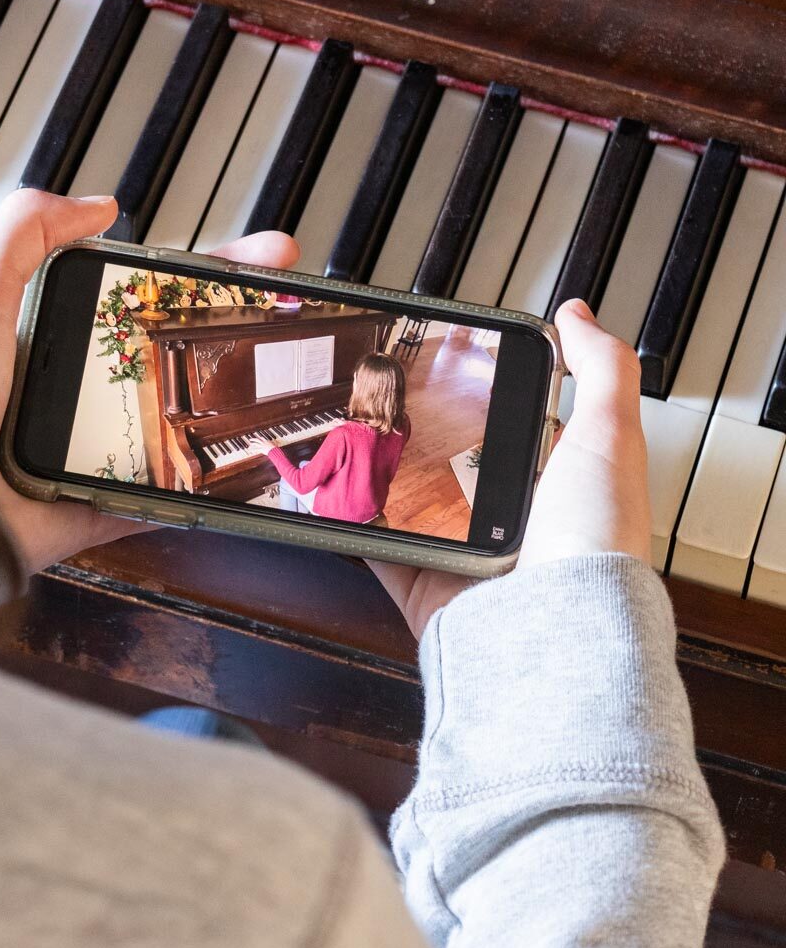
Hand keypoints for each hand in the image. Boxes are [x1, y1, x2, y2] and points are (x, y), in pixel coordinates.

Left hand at [0, 189, 298, 574]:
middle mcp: (82, 393)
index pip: (153, 298)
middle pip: (184, 354)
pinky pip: (161, 500)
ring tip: (291, 380)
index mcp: (61, 337)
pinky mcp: (98, 508)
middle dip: (244, 332)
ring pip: (185, 423)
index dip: (208, 278)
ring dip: (235, 405)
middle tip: (296, 311)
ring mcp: (96, 452)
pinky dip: (203, 489)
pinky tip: (250, 464)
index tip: (261, 259)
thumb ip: (29, 229)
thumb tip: (100, 203)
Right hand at [368, 299, 649, 639]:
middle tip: (393, 394)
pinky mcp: (427, 588)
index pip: (528, 431)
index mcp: (565, 489)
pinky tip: (334, 494)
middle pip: (464, 468)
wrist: (554, 632)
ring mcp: (470, 560)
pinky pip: (380, 551)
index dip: (494, 398)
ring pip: (417, 506)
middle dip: (431, 435)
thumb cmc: (593, 542)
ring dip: (386, 476)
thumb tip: (578, 315)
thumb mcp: (612, 436)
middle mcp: (520, 527)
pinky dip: (354, 527)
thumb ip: (602, 370)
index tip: (459, 368)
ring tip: (355, 433)